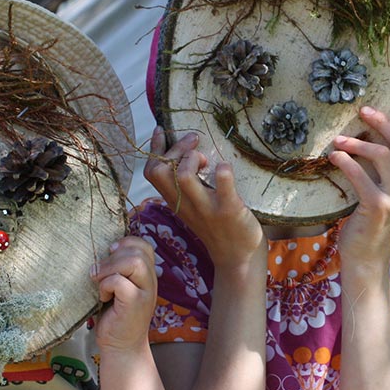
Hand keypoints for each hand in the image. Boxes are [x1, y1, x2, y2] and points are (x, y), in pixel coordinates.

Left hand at [92, 236, 157, 351]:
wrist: (122, 347)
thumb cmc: (116, 316)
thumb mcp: (119, 288)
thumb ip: (118, 270)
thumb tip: (102, 250)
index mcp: (147, 275)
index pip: (144, 246)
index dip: (126, 243)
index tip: (109, 253)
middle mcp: (150, 282)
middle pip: (139, 252)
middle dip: (114, 256)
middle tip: (99, 272)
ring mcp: (145, 292)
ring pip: (134, 262)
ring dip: (110, 268)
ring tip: (99, 281)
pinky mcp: (135, 304)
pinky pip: (120, 282)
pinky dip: (106, 285)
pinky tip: (103, 296)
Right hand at [143, 127, 264, 267]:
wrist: (238, 260)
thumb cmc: (218, 228)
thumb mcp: (194, 207)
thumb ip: (186, 186)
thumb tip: (185, 155)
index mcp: (176, 202)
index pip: (152, 172)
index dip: (154, 149)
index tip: (161, 130)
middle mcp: (186, 205)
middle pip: (160, 171)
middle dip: (175, 149)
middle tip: (195, 142)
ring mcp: (207, 208)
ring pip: (183, 177)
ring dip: (193, 158)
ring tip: (206, 159)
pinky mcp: (229, 210)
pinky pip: (223, 186)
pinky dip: (223, 171)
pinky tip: (225, 167)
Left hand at [328, 108, 389, 264]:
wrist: (367, 257)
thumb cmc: (376, 222)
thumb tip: (377, 138)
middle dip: (383, 122)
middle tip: (364, 111)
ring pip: (380, 154)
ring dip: (356, 143)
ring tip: (339, 141)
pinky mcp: (378, 206)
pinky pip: (359, 174)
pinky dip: (345, 161)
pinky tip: (334, 157)